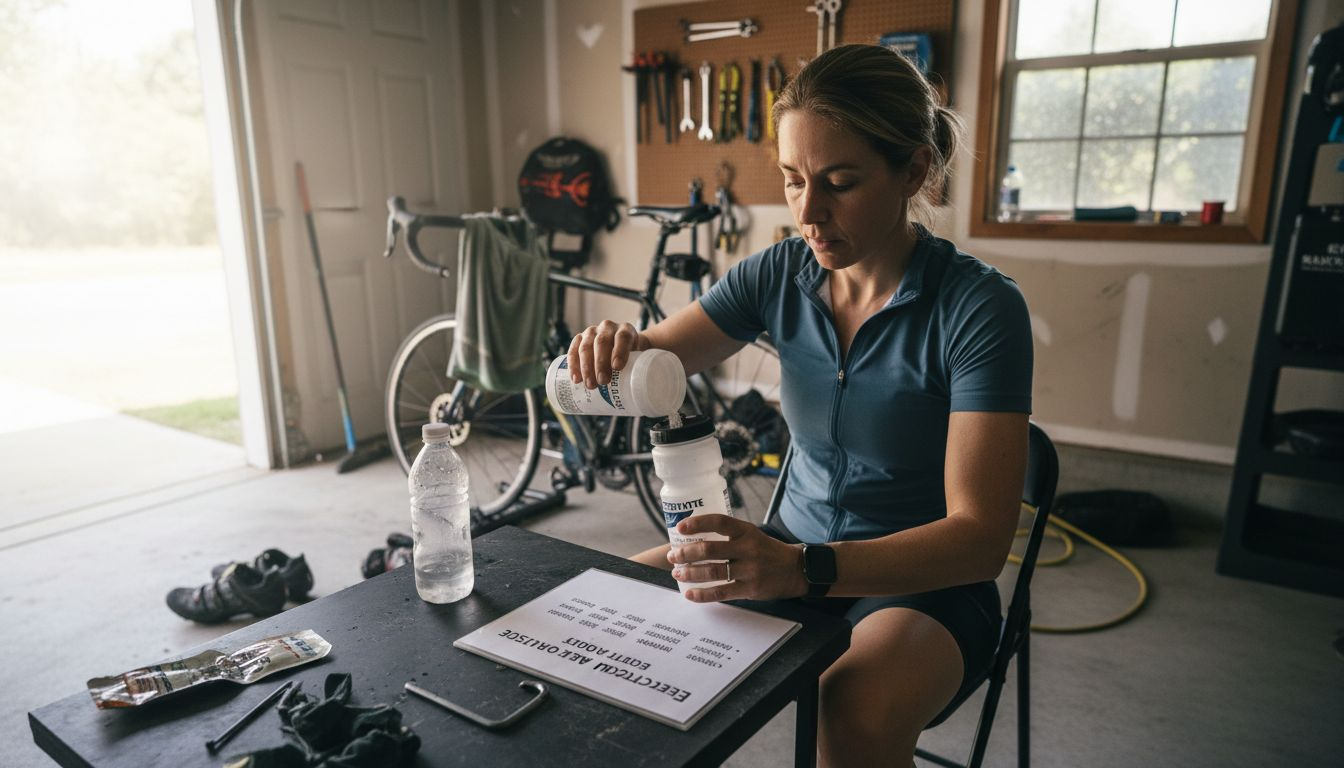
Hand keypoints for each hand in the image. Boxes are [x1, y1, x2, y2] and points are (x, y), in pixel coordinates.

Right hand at [566, 320, 646, 387]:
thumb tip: (645, 396)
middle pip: (601, 343)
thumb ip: (644, 370)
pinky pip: (573, 350)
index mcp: (626, 330)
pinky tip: (575, 378)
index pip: (622, 337)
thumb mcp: (642, 359)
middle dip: (600, 363)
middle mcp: (608, 327)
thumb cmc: (635, 357)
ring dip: (586, 367)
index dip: (619, 351)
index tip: (617, 368)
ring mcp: (592, 332)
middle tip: (602, 382)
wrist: (624, 347)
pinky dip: (573, 365)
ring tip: (589, 385)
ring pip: (586, 346)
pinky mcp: (580, 339)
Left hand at [667, 514, 808, 601]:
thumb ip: (728, 535)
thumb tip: (693, 538)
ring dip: (690, 573)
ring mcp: (749, 570)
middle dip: (686, 553)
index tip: (680, 528)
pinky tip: (690, 593)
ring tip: (677, 573)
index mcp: (746, 531)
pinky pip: (721, 592)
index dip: (697, 523)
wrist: (794, 569)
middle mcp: (747, 548)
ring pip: (712, 572)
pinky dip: (702, 594)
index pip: (719, 522)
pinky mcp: (750, 589)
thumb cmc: (766, 550)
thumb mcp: (751, 535)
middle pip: (710, 550)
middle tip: (674, 556)